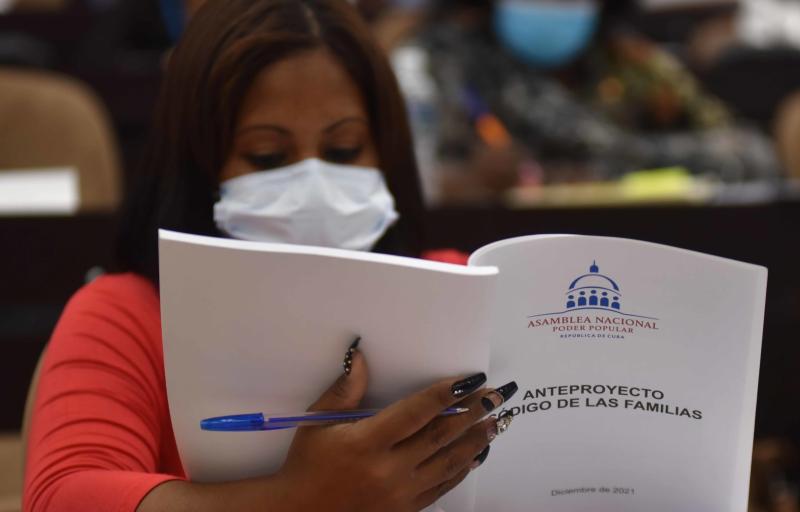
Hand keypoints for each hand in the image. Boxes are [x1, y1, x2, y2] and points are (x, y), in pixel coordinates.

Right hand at [276, 345, 515, 511]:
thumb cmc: (307, 465)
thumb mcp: (317, 423)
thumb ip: (344, 389)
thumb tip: (359, 355)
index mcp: (367, 442)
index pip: (417, 411)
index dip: (446, 393)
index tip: (471, 379)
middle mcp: (389, 469)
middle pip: (441, 434)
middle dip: (474, 411)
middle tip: (498, 394)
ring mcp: (400, 492)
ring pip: (449, 461)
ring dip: (476, 439)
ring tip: (498, 421)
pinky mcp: (406, 508)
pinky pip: (443, 485)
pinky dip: (463, 467)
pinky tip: (477, 453)